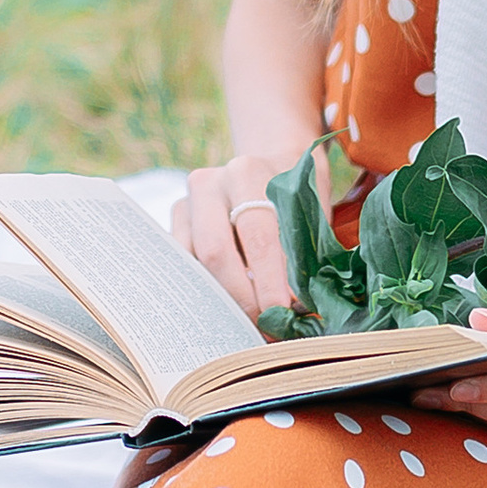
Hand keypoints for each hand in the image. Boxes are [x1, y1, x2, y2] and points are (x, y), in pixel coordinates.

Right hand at [172, 152, 297, 322]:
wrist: (271, 161)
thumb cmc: (297, 194)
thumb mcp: (310, 213)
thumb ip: (302, 255)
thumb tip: (296, 311)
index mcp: (249, 174)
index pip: (258, 236)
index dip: (268, 282)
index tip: (280, 314)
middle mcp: (211, 183)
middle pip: (216, 252)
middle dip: (240, 297)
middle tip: (262, 326)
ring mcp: (188, 202)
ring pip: (195, 262)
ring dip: (222, 298)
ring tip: (248, 322)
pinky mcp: (176, 220)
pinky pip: (184, 264)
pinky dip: (206, 289)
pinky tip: (227, 306)